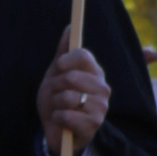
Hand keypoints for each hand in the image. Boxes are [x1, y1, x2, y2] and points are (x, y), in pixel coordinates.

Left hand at [33, 41, 109, 155]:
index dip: (65, 60)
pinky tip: (62, 121)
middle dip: (54, 87)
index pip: (83, 55)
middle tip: (56, 95)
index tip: (58, 67)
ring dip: (54, 104)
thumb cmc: (58, 99)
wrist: (57, 128)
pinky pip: (65, 115)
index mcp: (95, 72)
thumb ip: (64, 51)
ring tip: (59, 108)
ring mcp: (100, 106)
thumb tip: (70, 27)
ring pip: (66, 97)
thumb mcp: (57, 73)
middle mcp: (102, 87)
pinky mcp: (94, 124)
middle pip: (70, 76)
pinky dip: (57, 118)